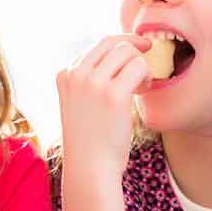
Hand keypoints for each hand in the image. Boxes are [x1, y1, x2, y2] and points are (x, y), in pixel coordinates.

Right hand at [56, 35, 150, 180]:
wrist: (89, 167)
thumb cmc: (90, 139)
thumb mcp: (79, 103)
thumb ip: (89, 80)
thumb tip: (120, 54)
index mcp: (64, 75)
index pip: (97, 45)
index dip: (120, 49)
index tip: (132, 60)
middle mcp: (75, 75)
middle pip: (113, 43)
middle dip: (133, 52)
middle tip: (142, 71)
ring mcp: (92, 83)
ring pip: (127, 51)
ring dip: (141, 65)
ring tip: (141, 85)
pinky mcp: (113, 94)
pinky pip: (138, 66)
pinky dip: (147, 75)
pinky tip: (144, 90)